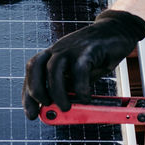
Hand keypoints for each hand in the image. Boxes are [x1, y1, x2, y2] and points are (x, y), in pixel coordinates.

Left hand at [23, 9, 144, 118]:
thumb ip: (71, 87)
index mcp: (53, 54)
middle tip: (47, 107)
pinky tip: (85, 97)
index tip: (31, 114)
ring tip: (66, 107)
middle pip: (36, 67)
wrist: (117, 31)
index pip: (32, 72)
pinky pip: (79, 70)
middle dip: (37, 91)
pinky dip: (81, 87)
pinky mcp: (89, 48)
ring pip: (54, 69)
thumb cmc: (97, 55)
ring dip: (57, 93)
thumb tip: (62, 110)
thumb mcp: (81, 73)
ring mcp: (72, 48)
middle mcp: (59, 49)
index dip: (28, 94)